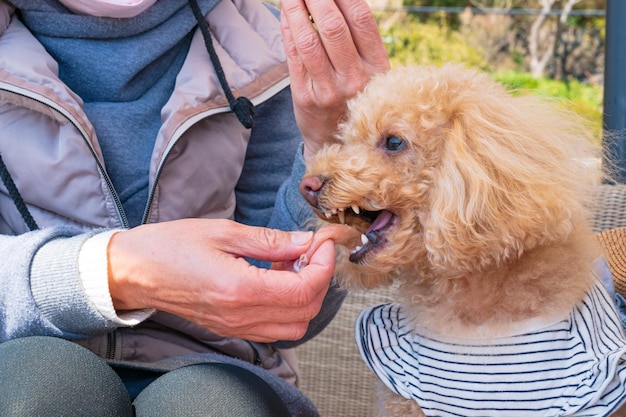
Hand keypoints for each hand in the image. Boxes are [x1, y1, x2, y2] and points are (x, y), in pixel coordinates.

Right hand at [107, 219, 335, 342]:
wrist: (134, 272)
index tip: (322, 243)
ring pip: (294, 325)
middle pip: (305, 311)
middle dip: (319, 279)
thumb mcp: (224, 232)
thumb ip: (271, 240)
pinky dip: (286, 306)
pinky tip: (274, 278)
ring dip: (304, 295)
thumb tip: (306, 241)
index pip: (304, 290)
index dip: (323, 265)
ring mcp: (235, 327)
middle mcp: (241, 316)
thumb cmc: (171, 246)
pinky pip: (274, 328)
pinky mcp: (230, 329)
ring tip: (290, 264)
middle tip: (310, 250)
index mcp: (240, 289)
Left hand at [280, 0, 389, 160]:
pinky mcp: (305, 96)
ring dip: (296, 9)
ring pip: (308, 39)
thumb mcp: (372, 73)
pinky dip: (287, 29)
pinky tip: (286, 13)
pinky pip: (293, 55)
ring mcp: (328, 89)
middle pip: (332, 25)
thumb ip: (359, 40)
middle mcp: (355, 78)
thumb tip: (342, 0)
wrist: (341, 144)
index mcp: (376, 67)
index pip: (361, 18)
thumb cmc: (357, 100)